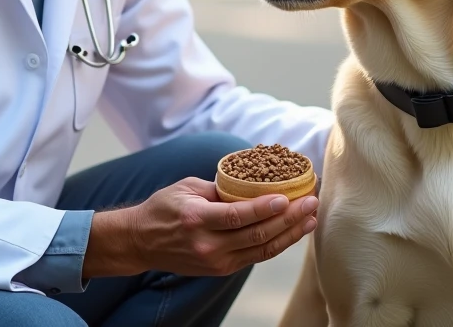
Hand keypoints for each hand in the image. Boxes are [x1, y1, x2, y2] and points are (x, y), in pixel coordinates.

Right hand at [128, 177, 317, 276]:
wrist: (142, 242)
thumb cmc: (164, 207)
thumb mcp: (188, 188)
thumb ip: (220, 188)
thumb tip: (255, 183)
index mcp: (197, 220)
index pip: (238, 216)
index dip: (266, 208)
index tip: (289, 197)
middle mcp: (208, 245)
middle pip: (256, 234)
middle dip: (289, 218)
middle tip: (310, 202)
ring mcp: (216, 262)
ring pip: (261, 249)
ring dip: (290, 234)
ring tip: (310, 218)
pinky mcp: (221, 269)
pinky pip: (255, 256)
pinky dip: (276, 244)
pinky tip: (292, 232)